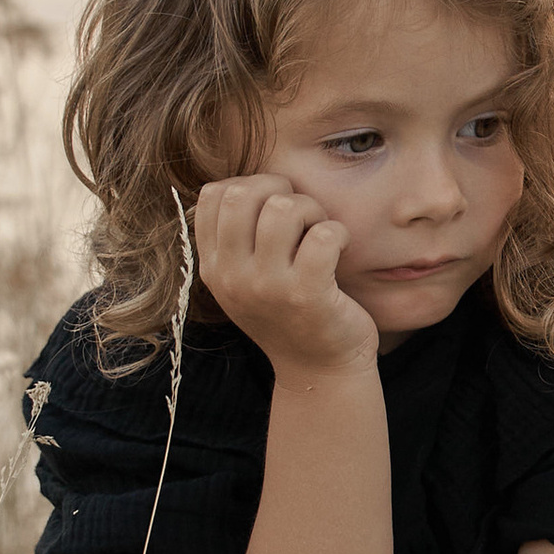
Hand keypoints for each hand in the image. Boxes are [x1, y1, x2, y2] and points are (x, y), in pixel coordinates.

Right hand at [192, 174, 378, 377]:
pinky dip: (339, 233)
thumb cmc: (288, 314)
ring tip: (320, 233)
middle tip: (300, 216)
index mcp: (214, 268)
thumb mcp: (246, 280)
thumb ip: (237, 237)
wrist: (319, 371)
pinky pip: (324, 234)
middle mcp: (233, 277)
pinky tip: (340, 250)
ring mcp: (268, 287)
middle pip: (242, 194)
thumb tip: (243, 182)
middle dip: (280, 190)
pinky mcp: (307, 295)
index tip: (272, 208)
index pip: (213, 195)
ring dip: (312, 210)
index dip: (249, 185)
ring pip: (284, 208)